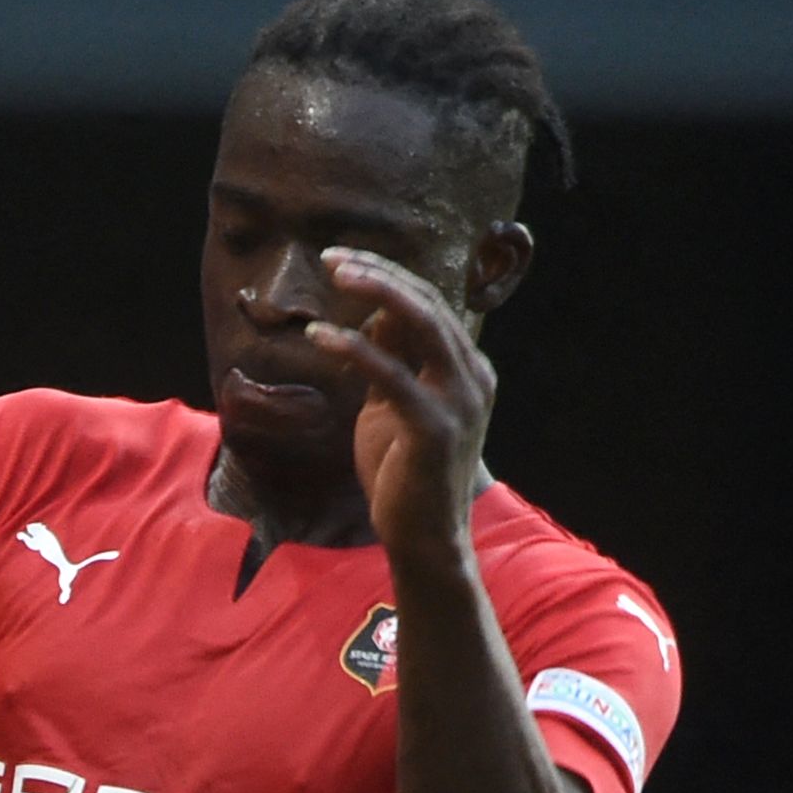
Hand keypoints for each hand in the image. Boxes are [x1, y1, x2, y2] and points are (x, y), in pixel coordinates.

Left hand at [311, 250, 495, 561]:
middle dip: (381, 273)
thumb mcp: (392, 407)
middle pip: (429, 303)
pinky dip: (354, 348)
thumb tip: (374, 318)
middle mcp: (473, 375)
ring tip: (333, 272)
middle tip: (332, 256)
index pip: (431, 304)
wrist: (423, 536)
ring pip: (422, 324)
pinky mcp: (434, 425)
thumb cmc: (402, 473)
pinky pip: (392, 374)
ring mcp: (460, 399)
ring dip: (376, 292)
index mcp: (468, 368)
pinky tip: (319, 335)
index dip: (389, 276)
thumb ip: (390, 363)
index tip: (344, 260)